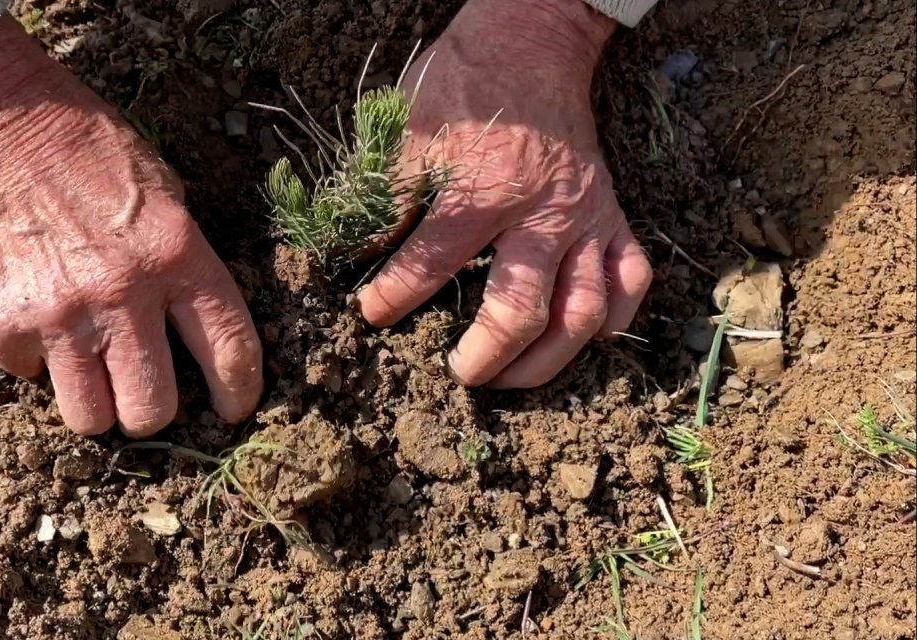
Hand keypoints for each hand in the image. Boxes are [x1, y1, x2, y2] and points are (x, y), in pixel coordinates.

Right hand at [0, 16, 262, 435]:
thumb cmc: (82, 146)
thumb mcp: (160, 192)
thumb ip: (180, 262)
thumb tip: (193, 331)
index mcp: (176, 254)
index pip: (229, 348)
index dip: (238, 393)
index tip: (232, 410)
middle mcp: (124, 293)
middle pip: (152, 409)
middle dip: (150, 410)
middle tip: (141, 389)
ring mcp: (61, 314)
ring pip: (91, 418)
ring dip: (94, 403)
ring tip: (88, 370)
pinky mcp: (3, 324)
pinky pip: (31, 377)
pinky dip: (35, 361)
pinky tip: (36, 319)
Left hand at [357, 0, 651, 387]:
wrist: (532, 43)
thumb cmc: (465, 87)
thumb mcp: (410, 131)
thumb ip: (389, 196)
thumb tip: (361, 252)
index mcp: (484, 190)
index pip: (433, 263)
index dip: (394, 297)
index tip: (370, 315)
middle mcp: (541, 213)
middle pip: (519, 310)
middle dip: (485, 356)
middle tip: (458, 374)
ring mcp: (585, 219)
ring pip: (583, 311)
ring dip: (548, 359)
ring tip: (513, 378)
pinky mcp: (614, 213)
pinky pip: (632, 276)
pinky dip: (616, 317)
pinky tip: (589, 341)